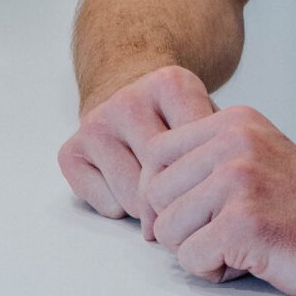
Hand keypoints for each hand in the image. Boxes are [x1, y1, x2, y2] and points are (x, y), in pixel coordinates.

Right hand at [59, 64, 215, 218]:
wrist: (124, 86)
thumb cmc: (172, 113)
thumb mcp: (205, 114)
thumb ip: (220, 146)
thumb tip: (225, 195)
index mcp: (170, 84)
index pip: (193, 152)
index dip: (204, 182)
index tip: (211, 194)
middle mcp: (128, 100)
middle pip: (162, 179)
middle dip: (177, 203)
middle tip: (186, 206)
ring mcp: (95, 125)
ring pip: (134, 199)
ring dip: (150, 211)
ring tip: (158, 195)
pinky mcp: (70, 152)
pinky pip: (108, 206)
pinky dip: (121, 209)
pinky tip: (128, 187)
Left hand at [139, 105, 295, 295]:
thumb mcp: (256, 159)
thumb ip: (206, 162)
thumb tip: (146, 197)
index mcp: (232, 122)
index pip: (155, 155)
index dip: (164, 195)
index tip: (191, 216)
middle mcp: (233, 142)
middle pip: (154, 195)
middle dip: (179, 227)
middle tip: (221, 235)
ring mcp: (238, 180)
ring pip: (167, 230)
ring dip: (198, 251)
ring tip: (240, 245)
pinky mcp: (244, 222)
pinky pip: (192, 260)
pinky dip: (216, 272)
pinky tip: (251, 260)